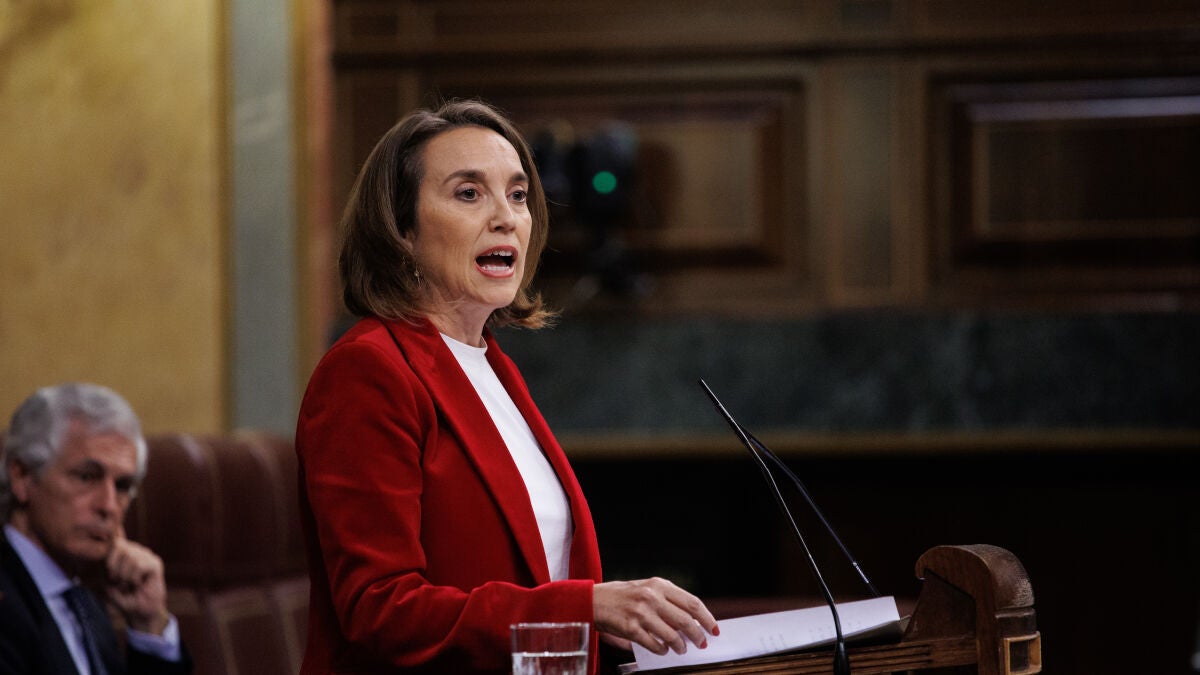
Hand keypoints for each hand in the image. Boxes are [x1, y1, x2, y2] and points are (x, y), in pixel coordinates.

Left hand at [105, 526, 170, 634]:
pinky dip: (134, 577)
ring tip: (129, 584)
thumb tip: (103, 554)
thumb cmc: (123, 598)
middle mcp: (136, 550)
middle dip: (114, 568)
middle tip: (118, 582)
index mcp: (124, 553)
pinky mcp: (155, 563)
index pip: (114, 541)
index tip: (109, 573)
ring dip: (125, 575)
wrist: (141, 612)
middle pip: (120, 546)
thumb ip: (105, 569)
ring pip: (130, 556)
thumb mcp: (107, 583)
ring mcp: (146, 555)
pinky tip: (138, 584)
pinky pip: (139, 564)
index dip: (109, 553)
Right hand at [593, 578, 718, 655]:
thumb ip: (667, 600)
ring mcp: (641, 612)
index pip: (692, 602)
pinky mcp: (630, 628)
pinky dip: (662, 650)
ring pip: (672, 635)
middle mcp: (652, 596)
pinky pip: (654, 644)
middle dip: (698, 635)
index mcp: (659, 585)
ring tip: (681, 650)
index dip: (707, 618)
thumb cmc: (622, 596)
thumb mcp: (647, 589)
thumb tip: (691, 621)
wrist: (592, 600)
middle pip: (686, 620)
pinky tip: (662, 650)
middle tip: (701, 643)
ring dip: (680, 646)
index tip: (714, 629)